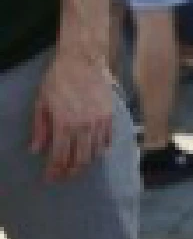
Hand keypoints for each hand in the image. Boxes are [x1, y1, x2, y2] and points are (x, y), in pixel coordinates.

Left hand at [30, 46, 116, 180]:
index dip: (55, 171)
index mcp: (64, 123)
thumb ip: (40, 128)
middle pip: (80, 160)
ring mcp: (99, 122)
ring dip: (85, 163)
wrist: (82, 60)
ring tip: (76, 165)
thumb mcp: (41, 102)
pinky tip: (93, 151)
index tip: (50, 178)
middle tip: (64, 176)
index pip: (60, 156)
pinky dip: (100, 149)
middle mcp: (84, 126)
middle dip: (71, 172)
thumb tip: (36, 150)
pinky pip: (107, 140)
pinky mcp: (110, 116)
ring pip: (95, 153)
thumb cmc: (58, 79)